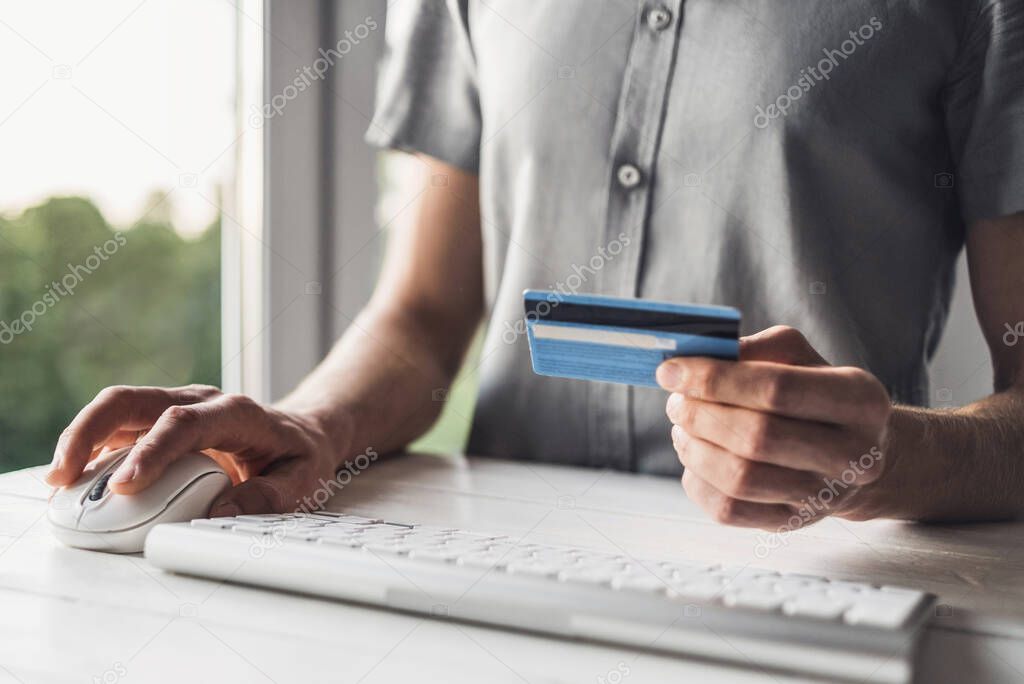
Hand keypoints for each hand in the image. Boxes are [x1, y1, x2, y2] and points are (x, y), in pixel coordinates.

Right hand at [45, 384, 346, 515]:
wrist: (303, 433)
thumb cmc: (301, 457)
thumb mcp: (304, 480)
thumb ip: (269, 496)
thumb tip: (222, 514)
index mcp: (236, 413)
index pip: (184, 423)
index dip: (152, 451)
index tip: (126, 485)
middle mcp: (200, 402)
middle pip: (133, 401)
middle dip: (90, 432)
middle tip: (65, 475)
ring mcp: (176, 407)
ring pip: (117, 410)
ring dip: (81, 440)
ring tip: (59, 482)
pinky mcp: (160, 423)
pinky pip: (118, 429)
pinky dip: (93, 451)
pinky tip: (78, 481)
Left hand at [656, 326, 891, 530]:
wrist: (850, 449)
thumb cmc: (812, 391)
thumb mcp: (797, 356)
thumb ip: (753, 350)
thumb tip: (697, 361)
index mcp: (860, 400)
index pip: (776, 390)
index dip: (715, 379)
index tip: (671, 371)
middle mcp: (853, 455)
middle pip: (756, 437)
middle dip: (700, 415)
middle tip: (676, 402)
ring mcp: (824, 496)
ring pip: (740, 478)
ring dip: (695, 448)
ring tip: (683, 428)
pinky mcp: (792, 523)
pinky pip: (728, 510)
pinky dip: (697, 480)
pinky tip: (696, 457)